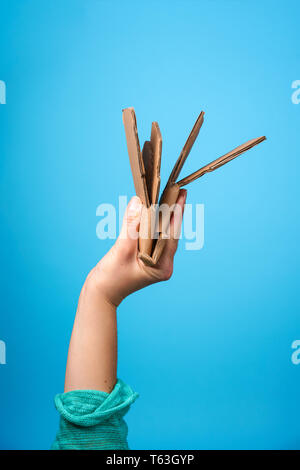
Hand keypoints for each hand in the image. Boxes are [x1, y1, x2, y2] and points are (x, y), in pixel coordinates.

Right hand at [87, 189, 186, 306]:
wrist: (101, 294)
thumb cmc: (110, 278)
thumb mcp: (121, 249)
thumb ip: (131, 225)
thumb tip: (138, 201)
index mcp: (162, 267)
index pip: (172, 235)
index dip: (177, 214)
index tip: (182, 195)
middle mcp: (163, 265)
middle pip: (171, 234)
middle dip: (174, 212)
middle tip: (180, 190)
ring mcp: (157, 262)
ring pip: (163, 235)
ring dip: (165, 216)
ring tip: (172, 195)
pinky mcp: (149, 258)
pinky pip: (154, 237)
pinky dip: (154, 223)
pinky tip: (156, 209)